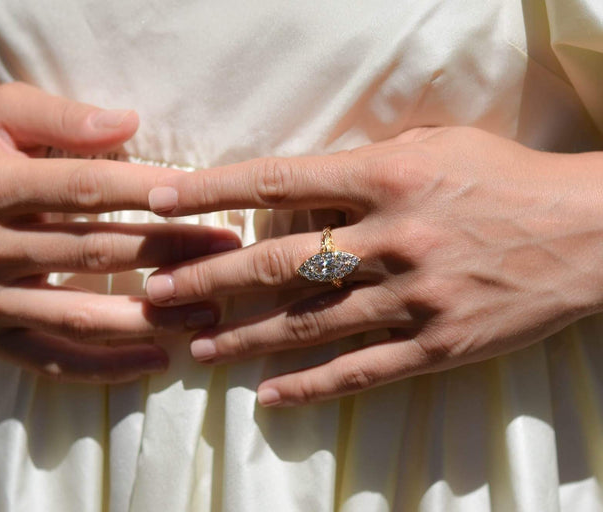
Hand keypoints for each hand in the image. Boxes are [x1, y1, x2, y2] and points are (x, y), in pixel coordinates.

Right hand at [0, 82, 238, 382]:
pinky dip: (106, 368)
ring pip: (78, 318)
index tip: (205, 196)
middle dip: (169, 252)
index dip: (149, 192)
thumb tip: (130, 124)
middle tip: (226, 252)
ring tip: (208, 311)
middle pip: (92, 253)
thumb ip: (61, 115)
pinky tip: (159, 359)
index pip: (86, 188)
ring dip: (150, 319)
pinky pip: (52, 362)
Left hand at [144, 127, 602, 404]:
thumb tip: (298, 189)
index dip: (210, 192)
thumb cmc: (504, 178)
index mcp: (386, 176)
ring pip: (308, 324)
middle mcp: (391, 237)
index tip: (160, 202)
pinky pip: (360, 371)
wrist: (589, 231)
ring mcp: (412, 297)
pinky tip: (268, 396)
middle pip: (276, 262)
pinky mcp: (437, 344)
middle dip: (208, 279)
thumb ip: (362, 163)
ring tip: (196, 348)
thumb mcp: (433, 146)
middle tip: (154, 295)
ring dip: (244, 338)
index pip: (276, 182)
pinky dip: (309, 387)